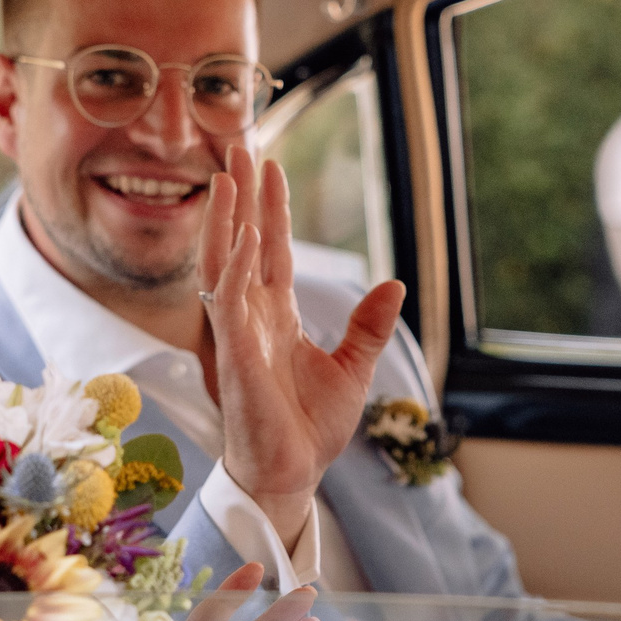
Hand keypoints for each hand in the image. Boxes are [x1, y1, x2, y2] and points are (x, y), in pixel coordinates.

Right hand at [201, 146, 407, 546]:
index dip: (271, 208)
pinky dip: (237, 269)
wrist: (292, 475)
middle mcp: (251, 318)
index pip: (272, 251)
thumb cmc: (309, 429)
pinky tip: (247, 236)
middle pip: (242, 243)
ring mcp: (238, 334)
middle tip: (238, 145)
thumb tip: (394, 285)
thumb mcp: (353, 370)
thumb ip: (368, 327)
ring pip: (225, 264)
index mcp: (275, 318)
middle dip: (241, 195)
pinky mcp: (234, 358)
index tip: (269, 166)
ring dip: (227, 219)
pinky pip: (231, 305)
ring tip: (230, 175)